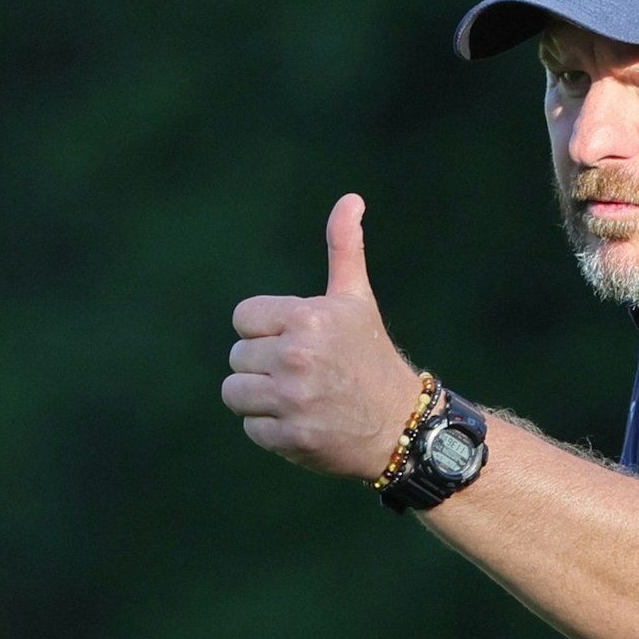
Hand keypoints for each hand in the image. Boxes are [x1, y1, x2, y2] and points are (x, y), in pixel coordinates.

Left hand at [223, 195, 422, 479]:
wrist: (402, 425)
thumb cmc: (371, 358)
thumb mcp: (357, 300)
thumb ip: (344, 248)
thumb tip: (351, 198)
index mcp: (307, 319)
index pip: (244, 318)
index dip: (267, 330)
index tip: (300, 341)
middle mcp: (297, 358)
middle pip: (238, 357)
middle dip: (265, 365)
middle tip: (306, 374)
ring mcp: (293, 401)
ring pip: (236, 393)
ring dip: (262, 398)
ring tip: (300, 398)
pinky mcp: (290, 439)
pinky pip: (252, 428)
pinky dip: (273, 430)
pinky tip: (304, 422)